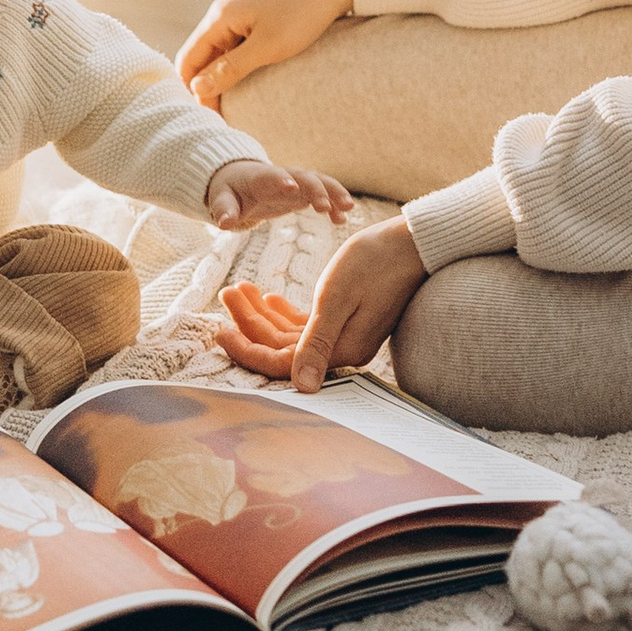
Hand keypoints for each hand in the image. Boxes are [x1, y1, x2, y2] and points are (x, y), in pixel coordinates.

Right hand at [177, 0, 355, 110]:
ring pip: (217, 53)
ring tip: (235, 105)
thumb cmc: (302, 14)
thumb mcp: (268, 47)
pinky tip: (248, 83)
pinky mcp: (254, 19)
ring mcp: (239, 15)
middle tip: (223, 116)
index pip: (188, 59)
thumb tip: (197, 88)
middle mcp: (222, 13)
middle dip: (205, 86)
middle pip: (200, 57)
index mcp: (219, 16)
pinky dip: (235, 66)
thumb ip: (230, 68)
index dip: (192, 89)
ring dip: (221, 77)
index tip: (210, 115)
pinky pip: (234, 47)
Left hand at [205, 159, 354, 230]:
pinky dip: (334, 204)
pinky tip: (342, 219)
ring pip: (320, 182)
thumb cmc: (229, 190)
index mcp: (261, 178)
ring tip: (348, 209)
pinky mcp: (304, 192)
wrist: (240, 180)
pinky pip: (324, 194)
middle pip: (304, 178)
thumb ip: (224, 210)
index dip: (282, 181)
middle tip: (326, 207)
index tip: (292, 188)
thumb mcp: (221, 199)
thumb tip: (224, 223)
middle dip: (316, 190)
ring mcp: (296, 182)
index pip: (273, 176)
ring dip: (334, 193)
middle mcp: (283, 177)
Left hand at [218, 218, 426, 391]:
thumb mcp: (337, 298)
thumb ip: (315, 343)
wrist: (413, 242)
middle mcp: (342, 350)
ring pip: (291, 334)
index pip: (281, 363)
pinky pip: (306, 326)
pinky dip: (285, 313)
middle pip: (282, 348)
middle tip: (227, 293)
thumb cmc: (375, 263)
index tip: (219, 330)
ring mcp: (345, 336)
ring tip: (240, 288)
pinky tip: (268, 298)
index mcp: (341, 350)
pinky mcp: (348, 320)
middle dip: (249, 322)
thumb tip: (302, 388)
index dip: (246, 350)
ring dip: (264, 314)